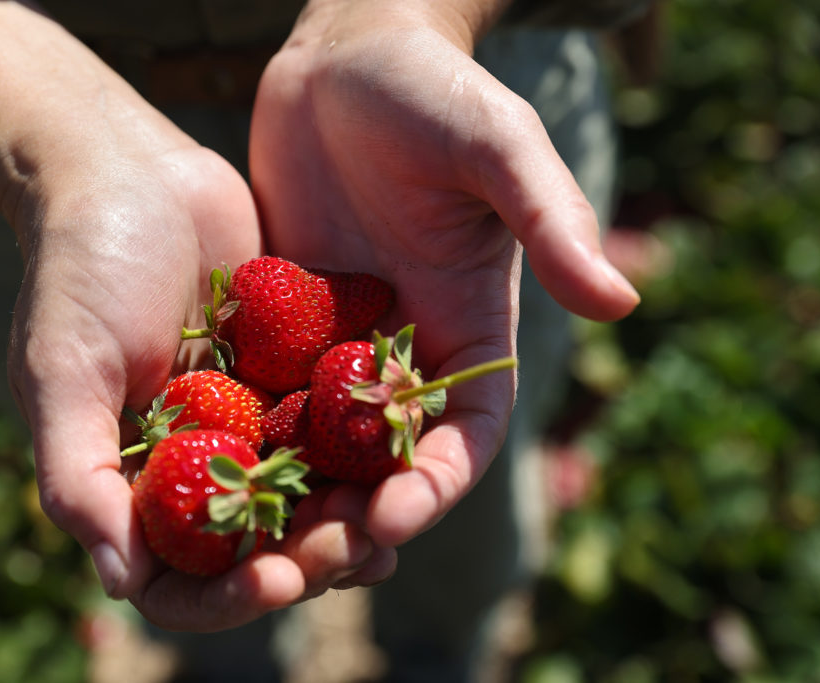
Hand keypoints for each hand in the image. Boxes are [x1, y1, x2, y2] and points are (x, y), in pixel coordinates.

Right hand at [0, 0, 391, 631]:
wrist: (129, 171)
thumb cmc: (79, 268)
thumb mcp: (63, 370)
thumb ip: (78, 473)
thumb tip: (119, 581)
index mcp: (134, 478)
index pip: (177, 577)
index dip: (225, 596)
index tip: (275, 581)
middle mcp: (196, 460)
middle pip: (255, 547)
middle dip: (306, 559)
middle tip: (353, 547)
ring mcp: (249, 419)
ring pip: (306, 496)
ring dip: (348, 518)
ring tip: (393, 523)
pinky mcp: (292, 373)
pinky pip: (336, 427)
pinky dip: (368, 450)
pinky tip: (409, 457)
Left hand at [250, 2, 639, 547]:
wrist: (347, 55)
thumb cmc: (435, 91)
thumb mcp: (498, 150)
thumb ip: (550, 222)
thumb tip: (620, 303)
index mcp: (467, 327)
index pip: (463, 430)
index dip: (435, 483)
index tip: (395, 519)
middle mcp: (403, 347)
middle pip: (384, 457)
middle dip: (354, 512)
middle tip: (309, 558)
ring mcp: (335, 338)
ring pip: (316, 439)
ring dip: (290, 491)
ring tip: (251, 538)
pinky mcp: (278, 319)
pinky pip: (259, 387)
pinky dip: (238, 432)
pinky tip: (199, 466)